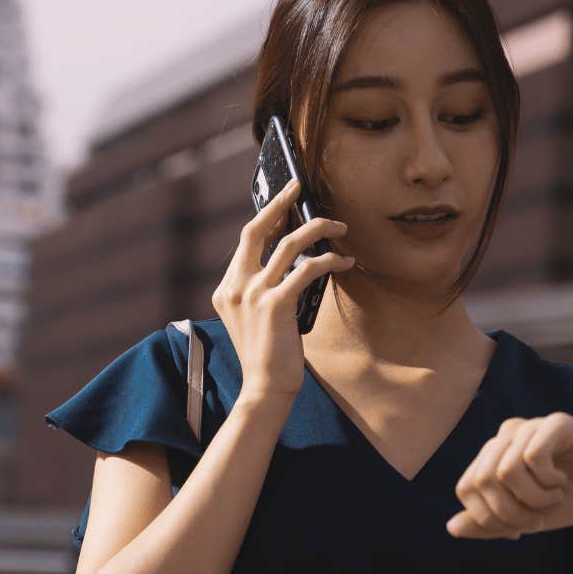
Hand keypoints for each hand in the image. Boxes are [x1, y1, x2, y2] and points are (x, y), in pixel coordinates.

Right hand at [214, 177, 354, 405]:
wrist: (265, 388)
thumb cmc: (268, 354)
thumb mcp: (256, 318)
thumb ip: (262, 290)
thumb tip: (295, 260)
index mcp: (227, 288)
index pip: (247, 241)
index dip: (267, 216)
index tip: (285, 199)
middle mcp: (236, 286)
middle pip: (256, 230)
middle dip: (280, 202)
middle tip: (299, 185)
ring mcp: (254, 294)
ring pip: (289, 243)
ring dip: (318, 229)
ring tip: (340, 226)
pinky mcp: (276, 304)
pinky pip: (307, 269)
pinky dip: (329, 261)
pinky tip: (345, 261)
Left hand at [446, 413, 572, 538]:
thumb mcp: (528, 519)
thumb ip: (490, 524)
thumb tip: (451, 528)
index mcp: (492, 457)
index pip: (466, 489)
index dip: (490, 518)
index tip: (521, 527)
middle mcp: (505, 436)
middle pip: (482, 481)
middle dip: (511, 513)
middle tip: (540, 517)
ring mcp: (529, 426)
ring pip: (505, 471)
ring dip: (533, 499)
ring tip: (554, 498)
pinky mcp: (556, 422)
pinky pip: (532, 455)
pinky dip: (547, 481)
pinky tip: (562, 481)